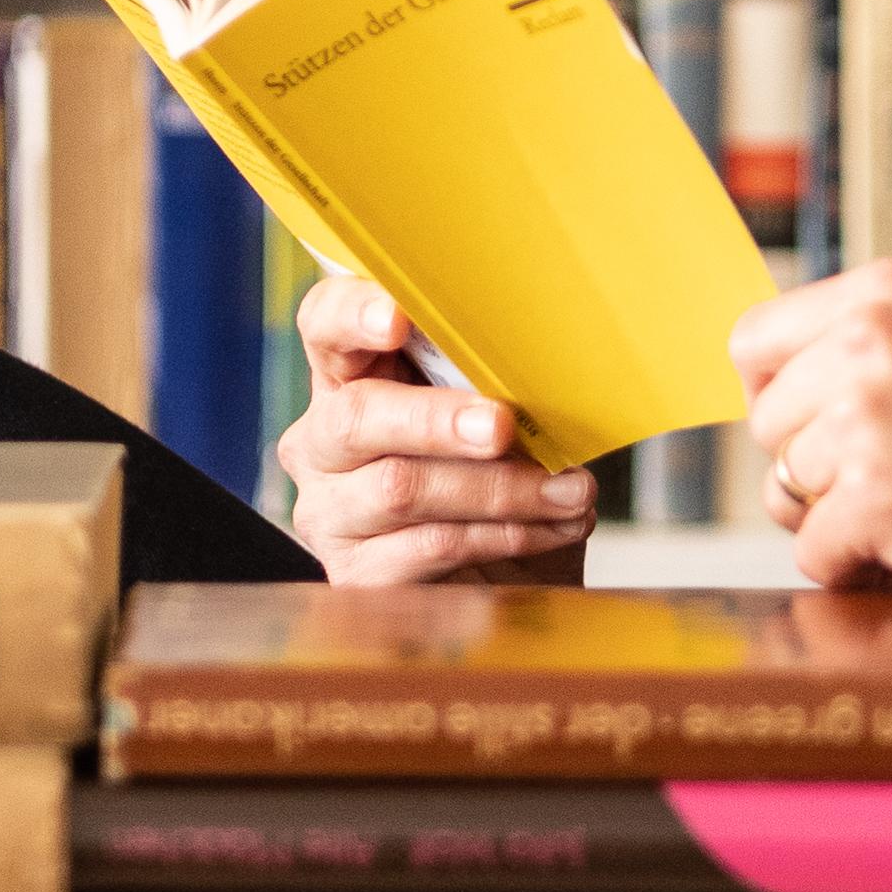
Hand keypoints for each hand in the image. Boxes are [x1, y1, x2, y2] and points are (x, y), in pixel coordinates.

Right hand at [277, 272, 597, 588]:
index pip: (323, 325)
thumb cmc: (500, 476)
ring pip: (401, 488)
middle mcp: (321, 443)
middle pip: (357, 416)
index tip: (397, 319)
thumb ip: (492, 380)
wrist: (516, 577)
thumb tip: (537, 361)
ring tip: (569, 490)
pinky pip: (429, 547)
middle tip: (503, 425)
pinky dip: (502, 535)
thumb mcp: (497, 415)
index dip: (352, 314)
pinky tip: (550, 529)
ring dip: (499, 488)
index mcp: (349, 377)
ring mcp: (330, 512)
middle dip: (438, 419)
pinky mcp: (356, 574)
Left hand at [733, 262, 891, 606]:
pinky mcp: (877, 502)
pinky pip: (817, 556)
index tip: (813, 431)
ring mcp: (866, 422)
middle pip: (767, 427)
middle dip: (814, 469)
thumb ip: (884, 345)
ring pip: (786, 494)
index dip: (777, 398)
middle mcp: (863, 344)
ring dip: (842, 521)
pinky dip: (863, 572)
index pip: (753, 342)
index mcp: (883, 291)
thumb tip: (801, 393)